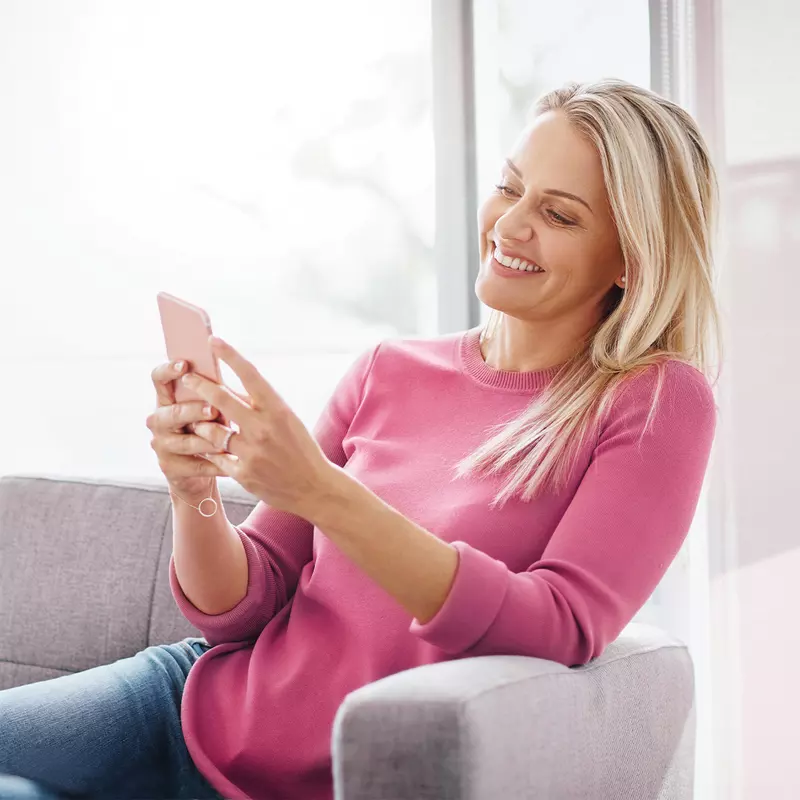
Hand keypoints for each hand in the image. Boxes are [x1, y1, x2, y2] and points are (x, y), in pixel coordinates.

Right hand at [147, 359, 228, 499]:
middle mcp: (158, 420)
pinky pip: (194, 465)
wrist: (203, 469)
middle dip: (193, 411)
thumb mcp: (211, 409)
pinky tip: (229, 463)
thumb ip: (213, 394)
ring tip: (226, 441)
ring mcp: (161, 444)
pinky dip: (214, 464)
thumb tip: (226, 379)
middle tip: (212, 410)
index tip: (185, 365)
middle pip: (172, 412)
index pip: (158, 378)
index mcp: (167, 399)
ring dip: (207, 441)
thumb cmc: (211, 429)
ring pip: (184, 441)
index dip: (168, 370)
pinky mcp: (169, 467)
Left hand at [181, 336, 336, 519]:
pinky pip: (216, 456)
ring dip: (201, 423)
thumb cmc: (301, 448)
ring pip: (212, 430)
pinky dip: (210, 450)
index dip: (230, 355)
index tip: (213, 340)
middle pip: (222, 399)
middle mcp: (263, 428)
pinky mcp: (243, 473)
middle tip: (187, 378)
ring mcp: (252, 452)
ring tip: (195, 418)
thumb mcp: (287, 420)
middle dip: (200, 385)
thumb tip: (230, 391)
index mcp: (278, 410)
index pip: (250, 375)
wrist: (314, 488)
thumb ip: (260, 406)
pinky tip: (206, 446)